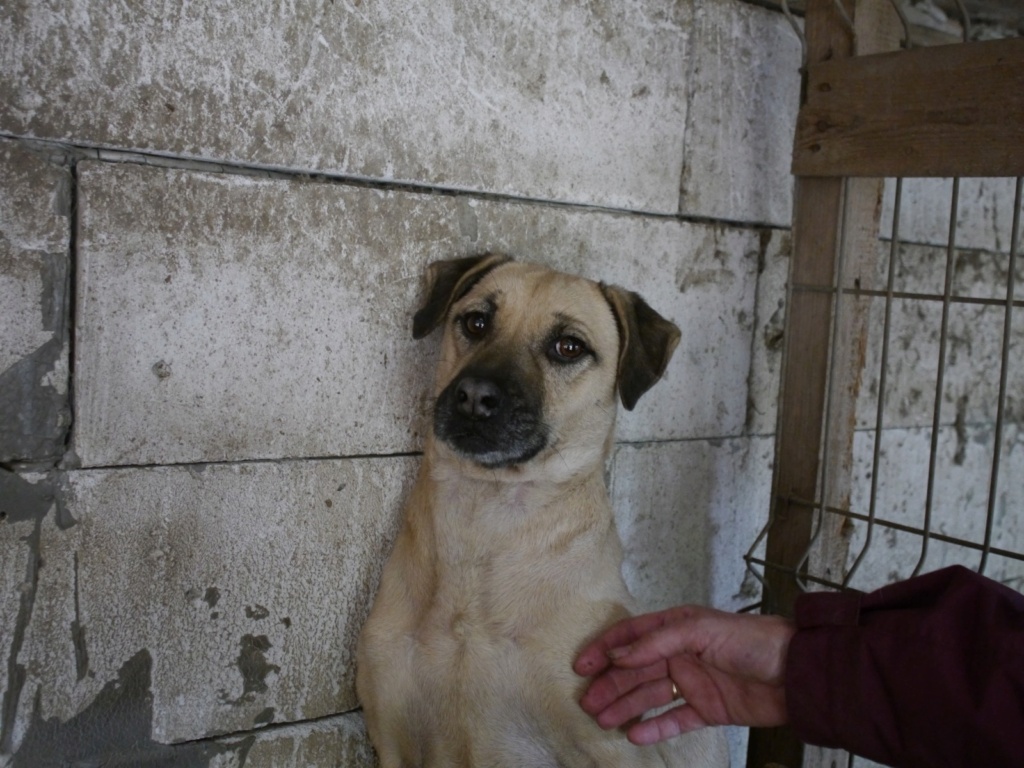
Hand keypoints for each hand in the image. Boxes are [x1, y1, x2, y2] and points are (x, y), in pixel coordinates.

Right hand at [573, 605, 795, 745]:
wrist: (797, 673)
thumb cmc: (751, 640)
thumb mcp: (701, 630)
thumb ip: (657, 642)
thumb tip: (617, 655)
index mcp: (676, 627)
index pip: (631, 636)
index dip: (605, 649)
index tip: (581, 666)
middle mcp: (680, 654)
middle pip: (635, 671)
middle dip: (609, 684)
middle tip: (587, 703)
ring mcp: (693, 683)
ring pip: (649, 696)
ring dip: (625, 706)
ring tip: (602, 720)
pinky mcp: (708, 710)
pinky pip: (675, 719)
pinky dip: (654, 727)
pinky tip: (634, 735)